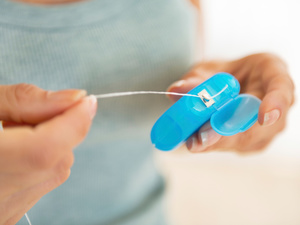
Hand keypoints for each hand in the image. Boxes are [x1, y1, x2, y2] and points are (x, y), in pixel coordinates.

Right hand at [0, 84, 96, 224]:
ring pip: (55, 169)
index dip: (75, 119)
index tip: (88, 99)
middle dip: (58, 127)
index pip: (48, 147)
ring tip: (11, 132)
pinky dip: (40, 159)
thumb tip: (76, 99)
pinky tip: (13, 151)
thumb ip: (23, 101)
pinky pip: (41, 181)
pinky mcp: (7, 216)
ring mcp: (3, 213)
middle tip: (27, 112)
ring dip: (49, 143)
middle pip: (57, 157)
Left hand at [167, 53, 293, 152]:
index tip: (264, 117)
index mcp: (271, 72)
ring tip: (192, 142)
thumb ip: (194, 79)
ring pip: (248, 140)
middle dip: (230, 133)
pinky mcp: (253, 141)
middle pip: (262, 124)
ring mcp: (268, 126)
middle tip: (201, 139)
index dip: (276, 102)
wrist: (227, 84)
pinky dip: (214, 145)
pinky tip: (196, 142)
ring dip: (219, 142)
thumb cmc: (223, 73)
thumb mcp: (206, 70)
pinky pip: (236, 146)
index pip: (282, 87)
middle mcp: (276, 102)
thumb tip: (175, 91)